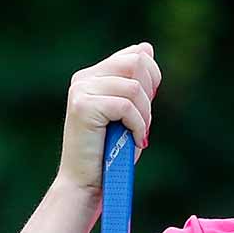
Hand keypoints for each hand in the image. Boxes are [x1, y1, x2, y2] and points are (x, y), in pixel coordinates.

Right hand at [56, 42, 161, 194]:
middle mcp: (84, 78)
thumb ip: (137, 83)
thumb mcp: (129, 113)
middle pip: (136, 62)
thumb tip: (147, 48)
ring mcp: (81, 90)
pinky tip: (134, 140)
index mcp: (93, 75)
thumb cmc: (110, 154)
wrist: (86, 184)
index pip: (135, 55)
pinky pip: (126, 105)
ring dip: (144, 116)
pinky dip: (137, 125)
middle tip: (141, 123)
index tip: (146, 108)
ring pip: (134, 87)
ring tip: (136, 135)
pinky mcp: (83, 105)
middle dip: (149, 94)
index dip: (152, 79)